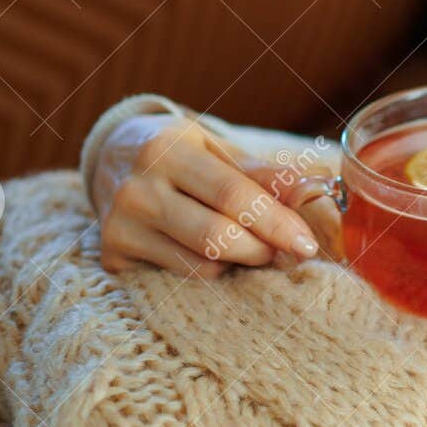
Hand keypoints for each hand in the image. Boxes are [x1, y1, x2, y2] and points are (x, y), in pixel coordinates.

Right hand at [93, 113, 330, 278]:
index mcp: (166, 151)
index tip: (308, 243)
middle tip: (287, 251)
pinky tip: (220, 257)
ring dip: (241, 264)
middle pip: (216, 237)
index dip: (276, 222)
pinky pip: (181, 277)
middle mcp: (136, 190)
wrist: (113, 157)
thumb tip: (314, 190)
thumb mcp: (216, 149)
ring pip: (201, 264)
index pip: (232, 195)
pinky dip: (212, 271)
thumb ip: (262, 172)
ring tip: (255, 249)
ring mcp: (119, 226)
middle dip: (263, 249)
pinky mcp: (112, 256)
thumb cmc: (181, 153)